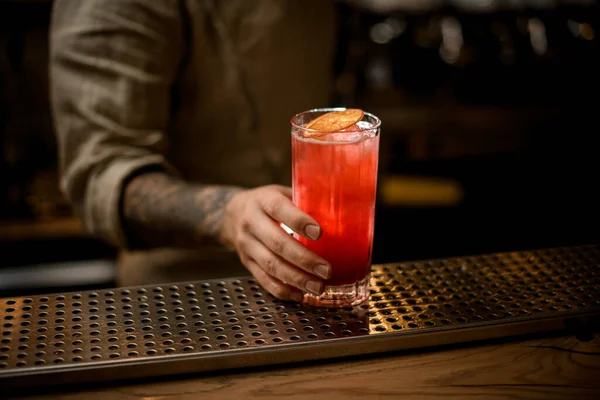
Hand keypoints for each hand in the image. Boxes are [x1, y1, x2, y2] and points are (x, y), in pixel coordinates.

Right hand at [220, 185, 330, 301]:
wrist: (231, 215)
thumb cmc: (267, 203)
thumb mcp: (281, 192)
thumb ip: (304, 200)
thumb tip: (343, 211)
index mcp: (263, 201)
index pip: (280, 209)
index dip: (299, 221)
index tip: (319, 233)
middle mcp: (252, 222)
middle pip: (277, 243)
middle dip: (304, 259)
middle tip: (326, 270)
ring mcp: (247, 245)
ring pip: (271, 265)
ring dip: (297, 279)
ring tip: (318, 287)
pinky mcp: (246, 263)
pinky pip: (264, 280)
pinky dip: (284, 290)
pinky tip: (301, 295)